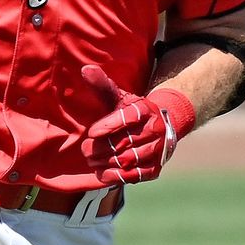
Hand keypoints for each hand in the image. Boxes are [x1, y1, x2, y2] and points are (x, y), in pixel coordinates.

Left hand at [80, 65, 179, 184]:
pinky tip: (102, 172)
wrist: (159, 127)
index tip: (92, 133)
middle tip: (86, 150)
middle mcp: (155, 129)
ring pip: (128, 160)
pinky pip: (134, 176)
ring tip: (92, 161)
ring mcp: (158, 150)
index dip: (108, 126)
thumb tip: (85, 69)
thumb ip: (102, 85)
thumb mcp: (119, 97)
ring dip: (106, 162)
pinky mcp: (156, 168)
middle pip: (124, 142)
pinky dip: (115, 176)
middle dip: (101, 148)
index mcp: (145, 109)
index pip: (127, 118)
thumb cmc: (132, 112)